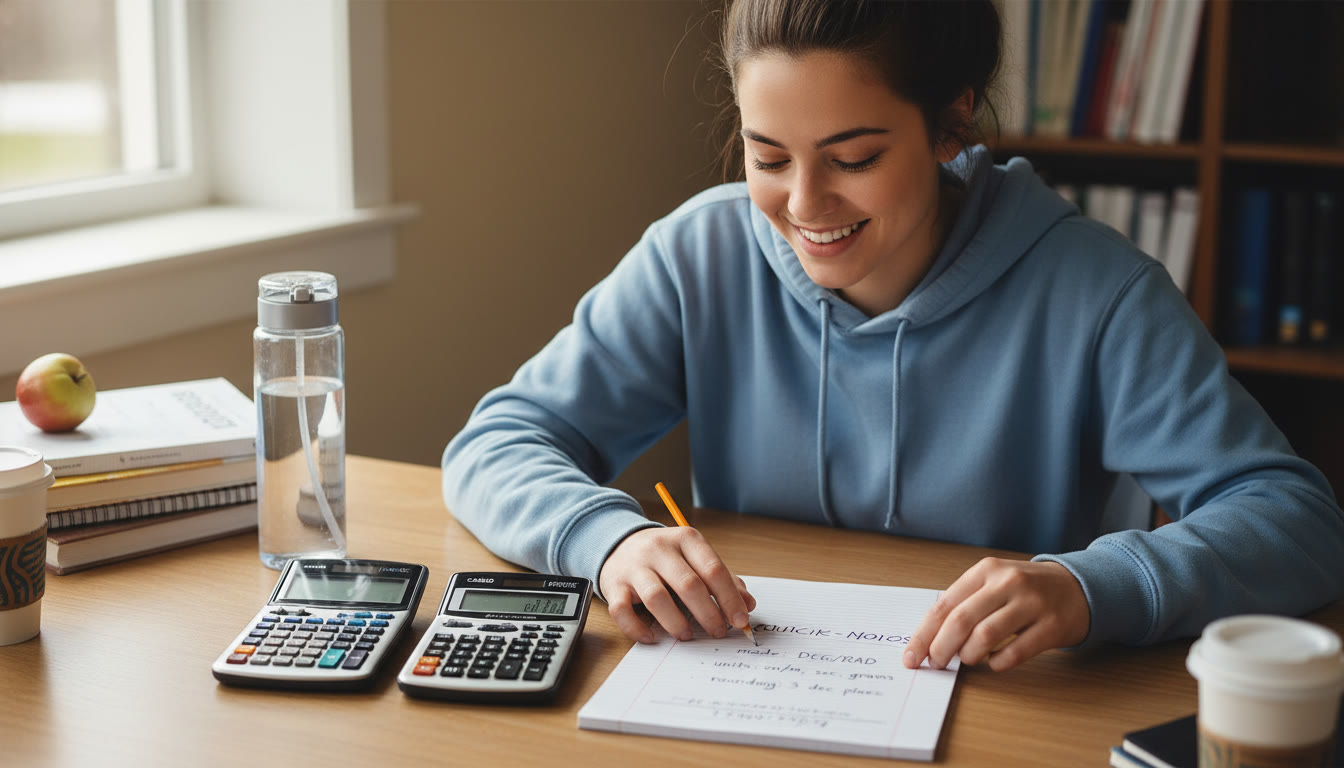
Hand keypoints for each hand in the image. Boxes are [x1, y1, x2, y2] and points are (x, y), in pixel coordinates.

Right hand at [599, 527, 756, 643]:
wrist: (619, 543)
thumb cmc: (665, 557)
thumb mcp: (695, 558)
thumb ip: (723, 579)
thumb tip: (748, 605)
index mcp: (685, 539)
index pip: (713, 569)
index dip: (730, 598)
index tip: (740, 620)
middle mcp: (659, 549)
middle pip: (688, 584)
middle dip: (708, 614)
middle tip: (718, 632)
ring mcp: (634, 566)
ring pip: (657, 598)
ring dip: (676, 622)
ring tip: (687, 635)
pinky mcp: (614, 584)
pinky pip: (622, 610)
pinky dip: (637, 628)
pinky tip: (652, 637)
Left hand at [902, 558, 1088, 671]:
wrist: (1078, 586)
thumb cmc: (1026, 589)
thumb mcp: (993, 582)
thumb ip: (964, 603)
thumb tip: (929, 638)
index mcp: (986, 571)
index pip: (944, 605)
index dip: (924, 634)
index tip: (911, 656)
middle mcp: (1007, 583)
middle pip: (961, 621)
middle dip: (941, 648)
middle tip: (935, 663)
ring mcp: (1031, 604)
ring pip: (985, 637)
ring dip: (968, 656)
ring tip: (966, 660)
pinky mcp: (1051, 626)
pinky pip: (1015, 653)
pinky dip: (997, 664)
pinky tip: (993, 663)